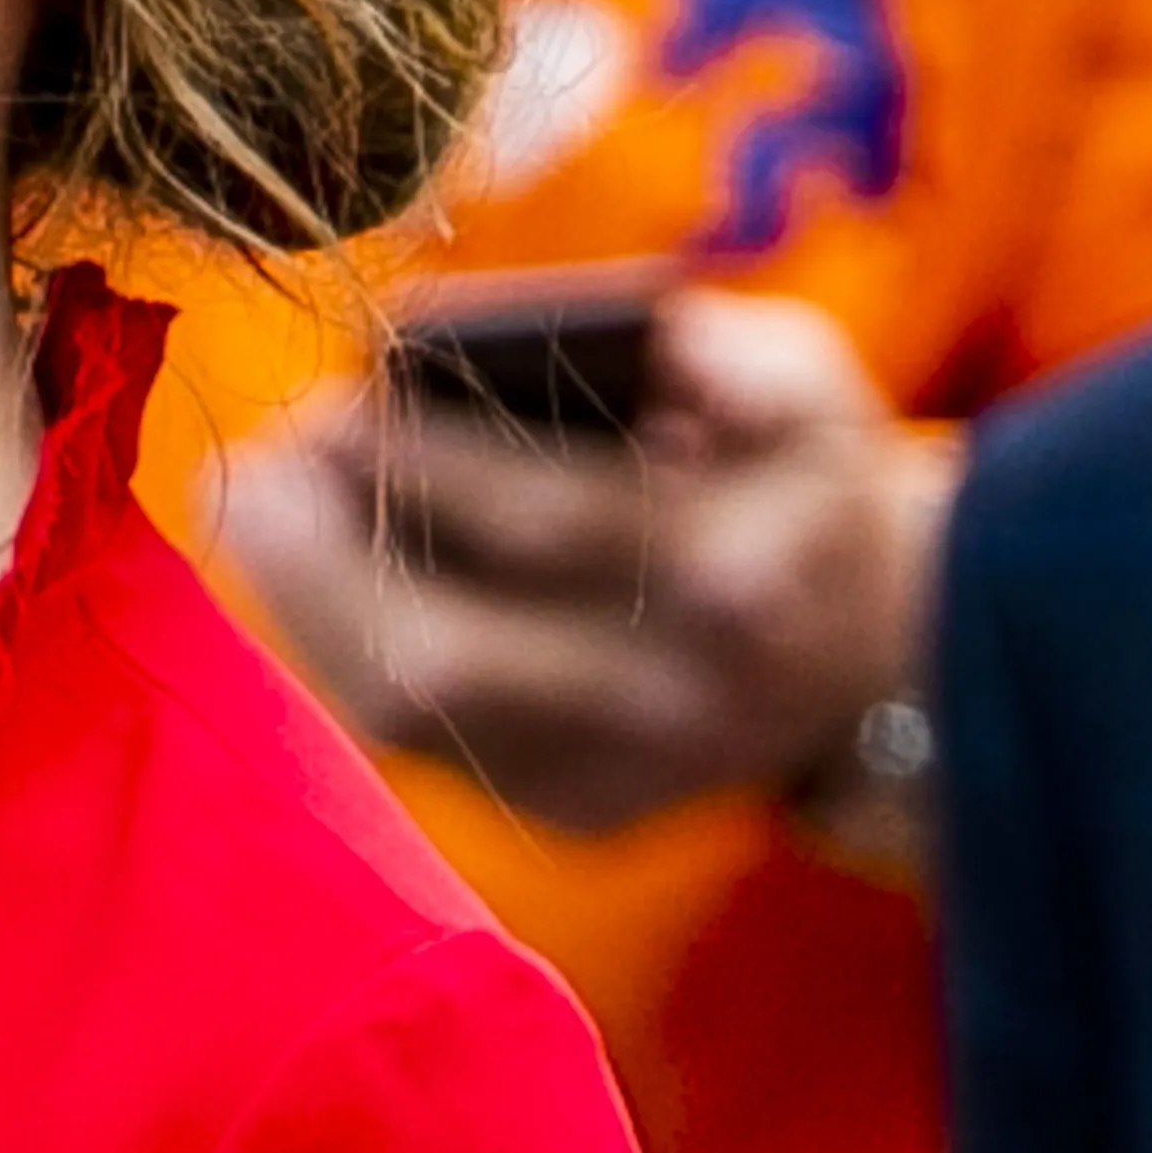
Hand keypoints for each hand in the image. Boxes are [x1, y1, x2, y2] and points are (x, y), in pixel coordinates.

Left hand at [220, 288, 954, 840]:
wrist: (889, 639)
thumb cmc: (805, 472)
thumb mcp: (804, 381)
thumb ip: (721, 354)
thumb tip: (608, 340)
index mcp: (741, 578)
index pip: (549, 522)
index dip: (425, 461)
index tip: (344, 397)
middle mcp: (673, 700)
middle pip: (443, 654)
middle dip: (326, 553)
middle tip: (270, 454)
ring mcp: (618, 776)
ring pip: (408, 713)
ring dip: (307, 604)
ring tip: (262, 506)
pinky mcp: (575, 812)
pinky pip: (416, 742)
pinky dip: (343, 650)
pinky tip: (308, 575)